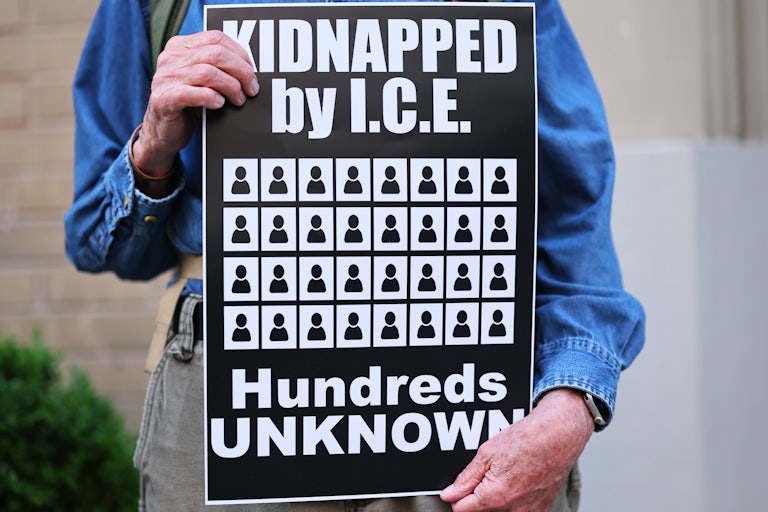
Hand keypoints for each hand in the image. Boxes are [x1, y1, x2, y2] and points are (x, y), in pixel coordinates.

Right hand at [133, 30, 258, 175]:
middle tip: (251, 89)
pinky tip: (219, 104)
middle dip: (241, 72)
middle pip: (216, 54)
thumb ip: (217, 67)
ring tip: (238, 100)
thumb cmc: (187, 104)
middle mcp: (170, 59)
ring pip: (208, 73)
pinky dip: (211, 98)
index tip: (251, 72)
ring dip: (231, 87)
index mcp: (180, 47)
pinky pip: (191, 93)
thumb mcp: (201, 80)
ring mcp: (165, 79)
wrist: (163, 131)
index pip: (216, 38)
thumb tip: (249, 69)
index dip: (240, 54)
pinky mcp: (163, 100)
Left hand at [440, 388, 593, 511]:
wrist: (560, 436)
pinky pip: (517, 511)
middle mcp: (513, 510)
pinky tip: (516, 481)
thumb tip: (449, 494)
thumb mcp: (488, 452)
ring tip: (502, 476)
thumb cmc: (527, 439)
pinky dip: (511, 500)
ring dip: (494, 500)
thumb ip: (466, 478)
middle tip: (484, 475)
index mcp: (496, 496)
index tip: (458, 486)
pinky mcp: (540, 510)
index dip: (456, 495)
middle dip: (476, 497)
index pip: (461, 510)